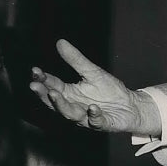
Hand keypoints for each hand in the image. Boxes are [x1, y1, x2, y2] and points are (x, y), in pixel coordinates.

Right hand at [30, 39, 158, 134]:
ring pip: (70, 114)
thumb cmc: (109, 91)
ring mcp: (86, 117)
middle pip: (55, 103)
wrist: (131, 105)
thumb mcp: (92, 72)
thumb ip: (76, 60)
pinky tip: (93, 108)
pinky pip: (96, 122)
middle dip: (44, 94)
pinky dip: (93, 115)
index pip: (52, 86)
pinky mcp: (102, 124)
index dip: (42, 79)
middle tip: (35, 86)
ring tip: (54, 94)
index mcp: (70, 94)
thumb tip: (60, 42)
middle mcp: (74, 107)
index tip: (35, 70)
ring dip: (62, 105)